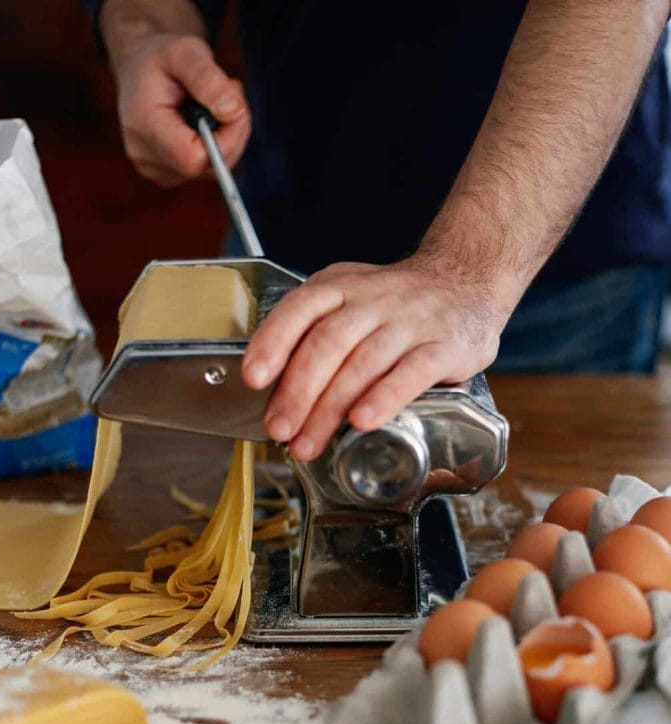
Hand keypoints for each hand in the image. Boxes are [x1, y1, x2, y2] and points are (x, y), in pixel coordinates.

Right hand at [112, 33, 250, 186]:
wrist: (141, 71)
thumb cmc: (163, 58)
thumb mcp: (186, 51)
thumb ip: (208, 79)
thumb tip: (233, 111)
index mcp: (143, 126)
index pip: (193, 158)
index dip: (225, 139)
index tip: (235, 106)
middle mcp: (144, 156)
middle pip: (207, 166)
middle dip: (231, 133)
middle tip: (231, 94)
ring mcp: (155, 170)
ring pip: (211, 169)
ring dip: (227, 138)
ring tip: (216, 103)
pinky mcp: (167, 175)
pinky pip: (206, 170)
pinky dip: (218, 147)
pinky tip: (207, 121)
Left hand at [241, 256, 503, 460]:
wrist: (468, 280)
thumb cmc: (396, 305)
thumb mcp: (350, 299)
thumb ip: (316, 334)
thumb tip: (275, 391)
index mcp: (341, 286)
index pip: (301, 308)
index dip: (274, 343)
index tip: (254, 378)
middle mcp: (374, 300)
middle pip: (328, 344)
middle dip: (298, 392)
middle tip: (280, 430)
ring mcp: (411, 322)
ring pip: (364, 364)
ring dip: (331, 408)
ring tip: (309, 443)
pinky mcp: (445, 346)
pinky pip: (412, 373)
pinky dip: (384, 398)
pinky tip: (362, 422)